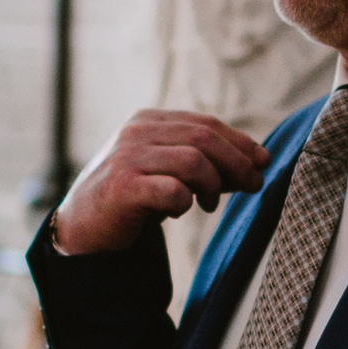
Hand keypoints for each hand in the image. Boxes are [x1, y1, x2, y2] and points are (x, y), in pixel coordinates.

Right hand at [50, 110, 271, 254]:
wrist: (84, 228)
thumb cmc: (132, 198)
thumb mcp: (165, 169)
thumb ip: (200, 162)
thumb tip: (253, 164)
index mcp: (148, 120)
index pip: (205, 123)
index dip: (240, 142)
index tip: (263, 161)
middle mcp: (136, 132)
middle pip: (205, 138)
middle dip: (238, 163)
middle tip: (254, 185)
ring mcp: (128, 157)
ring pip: (194, 162)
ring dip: (213, 186)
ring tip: (210, 204)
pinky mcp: (124, 187)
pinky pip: (174, 191)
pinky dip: (187, 203)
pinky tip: (180, 211)